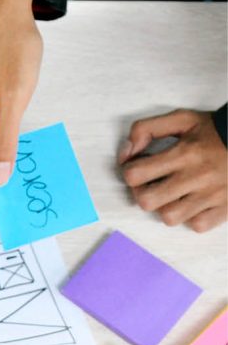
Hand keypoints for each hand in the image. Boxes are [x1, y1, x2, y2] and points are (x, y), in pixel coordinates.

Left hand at [119, 109, 226, 231]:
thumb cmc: (216, 131)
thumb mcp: (181, 119)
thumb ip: (146, 128)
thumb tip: (127, 150)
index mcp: (183, 153)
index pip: (135, 174)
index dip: (129, 170)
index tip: (139, 166)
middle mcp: (197, 177)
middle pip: (147, 201)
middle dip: (142, 192)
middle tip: (152, 184)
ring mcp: (212, 195)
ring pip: (169, 218)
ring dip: (165, 207)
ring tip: (173, 194)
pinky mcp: (226, 208)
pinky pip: (197, 225)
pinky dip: (192, 217)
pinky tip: (194, 202)